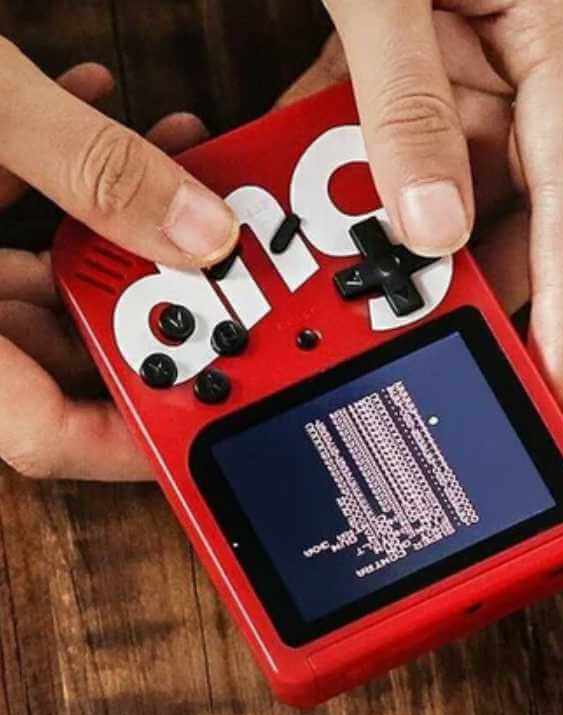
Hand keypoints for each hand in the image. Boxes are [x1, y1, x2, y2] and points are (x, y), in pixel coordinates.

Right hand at [0, 47, 237, 478]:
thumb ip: (88, 168)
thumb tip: (199, 231)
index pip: (38, 433)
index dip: (132, 438)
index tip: (204, 415)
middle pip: (50, 352)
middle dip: (143, 309)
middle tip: (216, 284)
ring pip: (27, 278)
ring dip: (109, 229)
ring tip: (178, 183)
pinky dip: (47, 172)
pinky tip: (97, 107)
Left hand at [290, 1, 562, 412]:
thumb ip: (403, 95)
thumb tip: (425, 222)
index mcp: (552, 38)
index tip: (555, 377)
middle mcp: (516, 62)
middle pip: (514, 207)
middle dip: (473, 282)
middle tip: (439, 348)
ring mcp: (460, 63)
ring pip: (444, 185)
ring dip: (398, 236)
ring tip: (361, 287)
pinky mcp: (406, 55)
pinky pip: (385, 139)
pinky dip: (349, 176)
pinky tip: (314, 208)